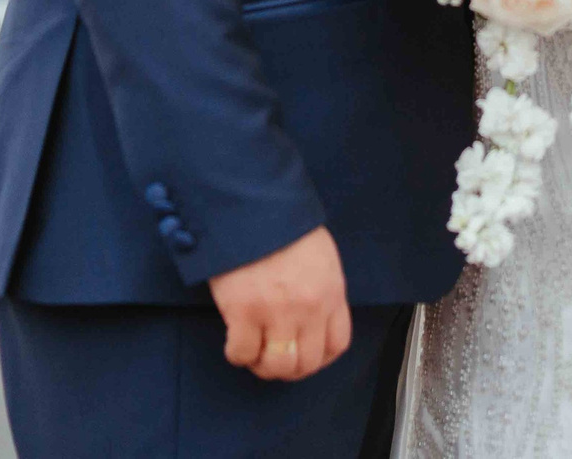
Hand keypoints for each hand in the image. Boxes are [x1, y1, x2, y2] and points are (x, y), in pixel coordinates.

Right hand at [210, 225, 350, 381]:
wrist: (251, 204)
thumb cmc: (283, 224)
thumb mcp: (320, 255)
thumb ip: (322, 288)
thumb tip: (312, 315)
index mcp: (331, 292)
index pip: (336, 345)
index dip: (318, 358)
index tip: (304, 356)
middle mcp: (308, 308)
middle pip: (306, 363)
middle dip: (290, 368)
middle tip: (274, 358)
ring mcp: (276, 312)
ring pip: (276, 366)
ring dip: (264, 367)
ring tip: (255, 354)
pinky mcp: (243, 312)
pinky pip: (242, 353)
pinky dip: (238, 354)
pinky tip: (235, 342)